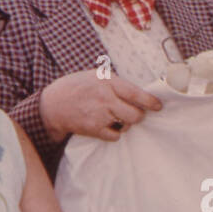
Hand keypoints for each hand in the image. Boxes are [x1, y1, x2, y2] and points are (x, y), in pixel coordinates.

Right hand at [40, 68, 162, 142]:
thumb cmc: (77, 87)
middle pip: (136, 114)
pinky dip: (114, 133)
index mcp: (108, 81)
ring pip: (127, 125)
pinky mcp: (94, 129)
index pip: (135, 93)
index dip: (150, 101)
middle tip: (135, 114)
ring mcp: (100, 115)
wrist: (53, 104)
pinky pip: (115, 136)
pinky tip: (106, 125)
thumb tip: (140, 93)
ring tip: (114, 117)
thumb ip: (116, 83)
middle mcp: (105, 98)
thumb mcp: (96, 75)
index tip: (158, 106)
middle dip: (139, 116)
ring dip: (125, 123)